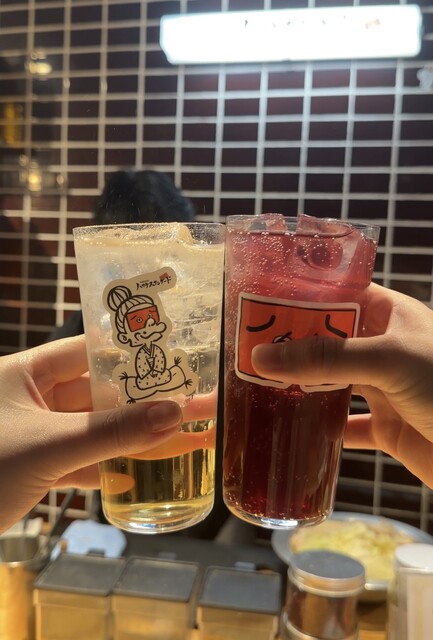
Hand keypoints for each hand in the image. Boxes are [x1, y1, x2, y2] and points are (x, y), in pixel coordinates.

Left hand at [0, 336, 181, 532]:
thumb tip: (175, 413)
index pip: (89, 349)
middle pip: (99, 392)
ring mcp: (36, 435)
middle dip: (144, 400)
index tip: (174, 358)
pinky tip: (143, 472)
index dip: (132, 353)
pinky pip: (83, 459)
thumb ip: (111, 432)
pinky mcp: (36, 468)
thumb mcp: (48, 447)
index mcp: (26, 373)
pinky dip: (110, 466)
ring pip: (95, 429)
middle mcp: (33, 399)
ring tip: (183, 433)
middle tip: (192, 400)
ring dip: (133, 436)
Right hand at [252, 283, 432, 487]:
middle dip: (287, 345)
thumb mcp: (390, 360)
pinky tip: (290, 429)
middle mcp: (383, 347)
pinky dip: (318, 428)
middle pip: (326, 340)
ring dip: (297, 386)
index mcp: (389, 315)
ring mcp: (383, 387)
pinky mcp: (385, 425)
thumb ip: (327, 358)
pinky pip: (343, 424)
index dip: (300, 296)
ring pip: (329, 381)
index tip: (258, 303)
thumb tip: (261, 358)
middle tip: (243, 349)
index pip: (336, 293)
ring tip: (254, 388)